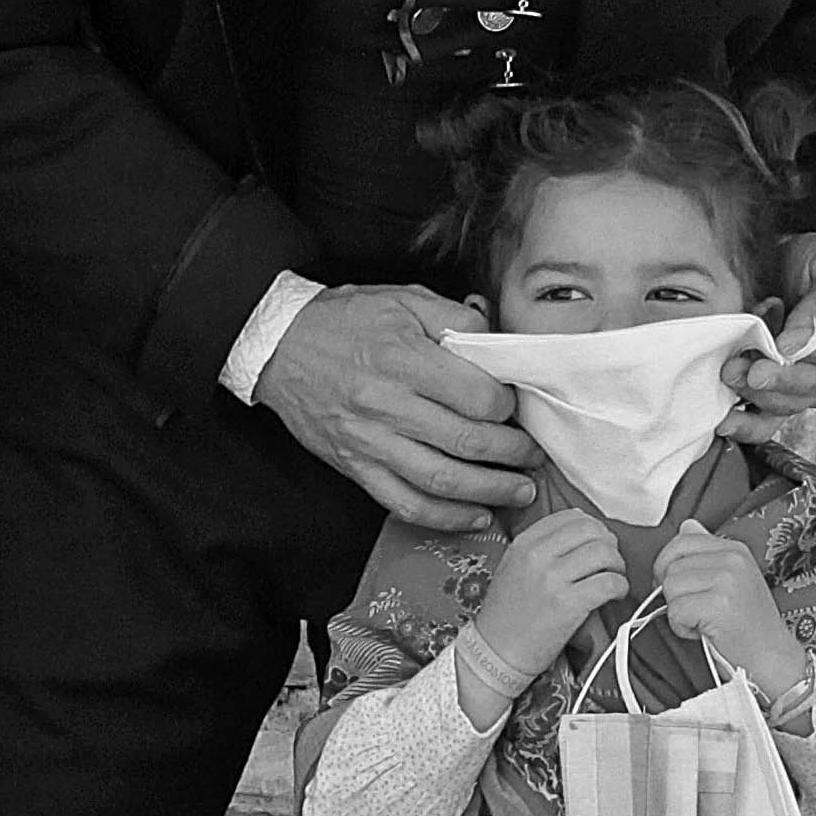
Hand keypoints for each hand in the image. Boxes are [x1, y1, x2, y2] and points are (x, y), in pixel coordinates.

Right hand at [258, 282, 537, 532]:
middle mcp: (388, 405)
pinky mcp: (356, 467)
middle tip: (535, 457)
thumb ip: (455, 318)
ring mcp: (370, 441)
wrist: (279, 347)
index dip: (510, 407)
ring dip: (490, 491)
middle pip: (468, 442)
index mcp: (404, 359)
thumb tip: (498, 341)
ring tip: (521, 492)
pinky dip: (444, 517)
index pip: (477, 396)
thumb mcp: (403, 299)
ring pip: (441, 479)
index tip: (521, 408)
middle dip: (513, 455)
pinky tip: (475, 516)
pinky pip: (404, 503)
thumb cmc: (345, 321)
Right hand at [468, 506, 628, 688]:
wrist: (495, 652)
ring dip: (617, 565)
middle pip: (592, 530)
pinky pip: (609, 583)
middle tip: (610, 561)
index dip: (593, 528)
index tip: (597, 543)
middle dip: (609, 544)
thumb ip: (541, 547)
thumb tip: (583, 534)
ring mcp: (553, 579)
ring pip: (604, 553)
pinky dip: (620, 586)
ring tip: (614, 578)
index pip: (571, 516)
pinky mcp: (569, 605)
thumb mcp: (513, 567)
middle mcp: (537, 556)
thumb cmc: (506, 616)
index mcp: (524, 544)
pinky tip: (615, 594)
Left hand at [655, 520, 800, 698]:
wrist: (772, 658)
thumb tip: (686, 525)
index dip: (668, 567)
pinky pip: (676, 611)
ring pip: (670, 588)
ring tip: (704, 621)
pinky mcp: (719, 605)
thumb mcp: (732, 580)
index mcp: (735, 549)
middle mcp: (733, 559)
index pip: (680, 542)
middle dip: (674, 593)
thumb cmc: (749, 625)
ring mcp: (727, 580)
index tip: (680, 588)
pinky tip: (703, 631)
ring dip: (678, 612)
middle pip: (671, 566)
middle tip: (696, 609)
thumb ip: (707, 552)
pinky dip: (682, 627)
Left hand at [726, 234, 815, 439]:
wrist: (797, 269)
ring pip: (790, 404)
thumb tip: (798, 344)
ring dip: (757, 392)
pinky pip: (770, 422)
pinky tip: (727, 420)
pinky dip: (747, 424)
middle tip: (748, 368)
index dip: (808, 352)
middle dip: (778, 378)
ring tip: (731, 371)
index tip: (780, 346)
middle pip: (815, 386)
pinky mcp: (787, 398)